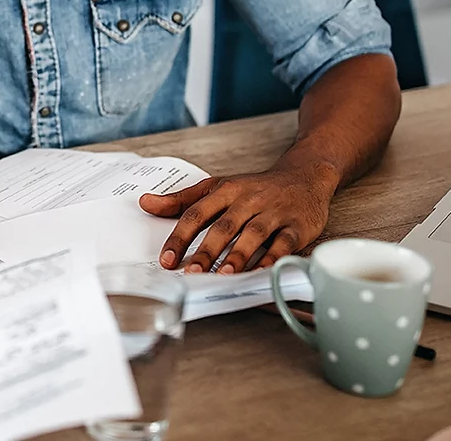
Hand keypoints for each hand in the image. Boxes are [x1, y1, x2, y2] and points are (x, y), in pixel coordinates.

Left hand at [139, 167, 334, 273]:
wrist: (304, 176)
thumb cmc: (255, 187)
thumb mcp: (217, 187)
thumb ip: (181, 199)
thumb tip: (146, 203)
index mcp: (226, 191)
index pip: (196, 214)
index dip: (180, 237)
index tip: (167, 259)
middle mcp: (249, 200)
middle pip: (224, 226)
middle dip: (207, 251)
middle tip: (193, 272)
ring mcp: (274, 212)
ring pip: (254, 234)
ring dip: (239, 255)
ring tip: (225, 274)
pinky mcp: (297, 225)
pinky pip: (284, 243)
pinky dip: (273, 257)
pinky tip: (261, 271)